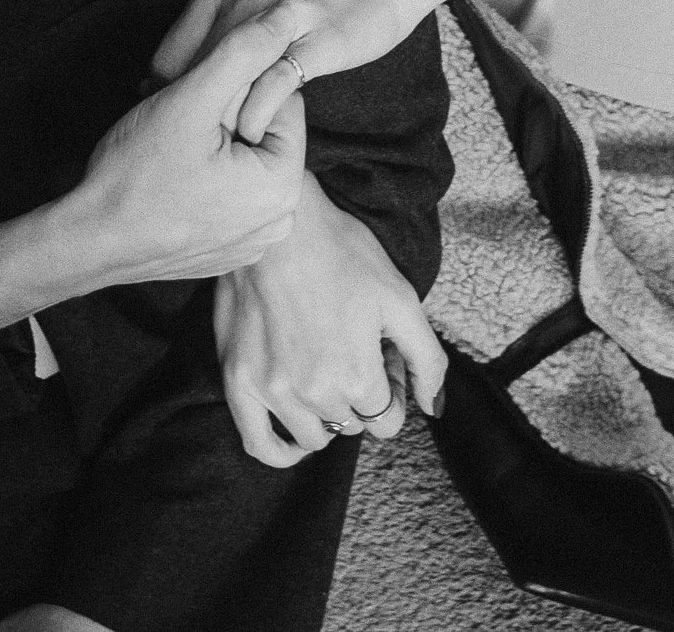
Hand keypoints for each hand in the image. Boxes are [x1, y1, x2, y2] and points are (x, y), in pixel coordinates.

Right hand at [73, 1, 306, 282]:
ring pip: (245, 161)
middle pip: (265, 133)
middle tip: (182, 126)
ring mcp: (252, 242)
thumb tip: (287, 17)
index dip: (237, 89)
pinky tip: (173, 178)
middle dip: (228, 117)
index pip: (282, 102)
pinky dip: (208, 177)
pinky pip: (230, 193)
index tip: (198, 103)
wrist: (87, 241)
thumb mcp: (192, 100)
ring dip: (216, 144)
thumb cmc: (136, 173)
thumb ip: (243, 53)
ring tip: (175, 151)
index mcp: (283, 188)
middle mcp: (278, 222)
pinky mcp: (227, 250)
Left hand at [152, 0, 443, 144]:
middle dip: (190, 118)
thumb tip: (177, 83)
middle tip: (193, 152)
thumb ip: (218, 35)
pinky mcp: (314, 40)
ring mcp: (278, 18)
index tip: (174, 131)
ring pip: (227, 83)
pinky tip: (256, 139)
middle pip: (192, 73)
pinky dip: (257, 120)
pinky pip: (271, 88)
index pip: (167, 57)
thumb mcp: (255, 2)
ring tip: (219, 156)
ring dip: (220, 124)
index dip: (166, 100)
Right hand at [213, 173, 447, 468]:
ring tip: (326, 370)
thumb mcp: (400, 297)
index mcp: (357, 378)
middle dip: (360, 395)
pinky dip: (279, 451)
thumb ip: (426, 360)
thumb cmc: (341, 251)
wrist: (278, 222)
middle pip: (352, 424)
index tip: (381, 358)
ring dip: (326, 415)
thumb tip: (435, 408)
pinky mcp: (238, 380)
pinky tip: (295, 441)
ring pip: (313, 436)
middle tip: (353, 351)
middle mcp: (314, 394)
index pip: (387, 420)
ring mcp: (272, 391)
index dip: (391, 390)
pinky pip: (257, 442)